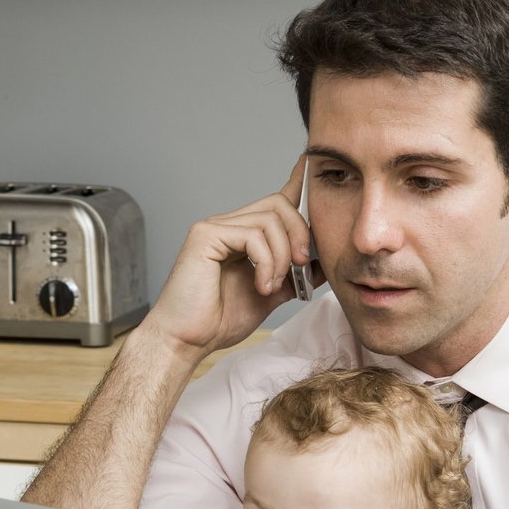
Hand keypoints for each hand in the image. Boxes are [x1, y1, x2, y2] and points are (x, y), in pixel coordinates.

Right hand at [141, 158, 318, 356]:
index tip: (310, 168)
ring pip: (269, 219)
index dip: (296, 185)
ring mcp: (214, 227)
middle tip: (302, 265)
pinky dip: (266, 262)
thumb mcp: (270, 294)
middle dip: (300, 232)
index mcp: (241, 235)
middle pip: (278, 204)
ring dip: (282, 256)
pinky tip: (261, 285)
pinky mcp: (205, 236)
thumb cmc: (219, 320)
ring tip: (272, 284)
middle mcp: (227, 225)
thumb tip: (321, 263)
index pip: (274, 202)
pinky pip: (253, 235)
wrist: (187, 340)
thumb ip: (293, 276)